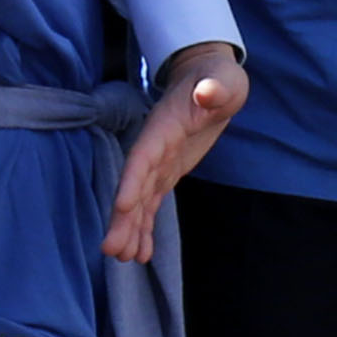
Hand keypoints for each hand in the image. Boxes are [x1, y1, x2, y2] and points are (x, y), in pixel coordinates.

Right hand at [103, 39, 246, 262]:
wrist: (206, 77)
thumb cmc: (216, 77)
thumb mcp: (223, 80)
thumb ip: (214, 87)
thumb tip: (207, 92)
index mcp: (164, 127)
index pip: (143, 156)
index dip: (131, 180)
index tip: (121, 207)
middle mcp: (154, 148)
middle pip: (134, 186)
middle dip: (122, 218)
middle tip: (112, 250)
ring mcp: (159, 162)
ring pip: (139, 200)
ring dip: (130, 228)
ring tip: (123, 259)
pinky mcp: (166, 173)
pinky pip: (151, 203)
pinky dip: (144, 227)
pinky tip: (140, 253)